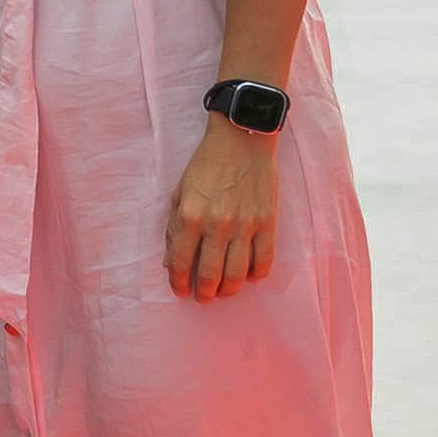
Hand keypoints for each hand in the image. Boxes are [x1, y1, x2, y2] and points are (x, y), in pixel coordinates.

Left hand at [164, 116, 278, 299]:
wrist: (242, 138)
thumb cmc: (206, 165)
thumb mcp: (179, 193)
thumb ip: (173, 229)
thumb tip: (170, 263)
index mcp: (189, 217)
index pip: (180, 264)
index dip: (179, 284)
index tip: (181, 291)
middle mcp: (216, 225)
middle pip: (210, 276)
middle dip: (204, 293)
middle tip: (204, 297)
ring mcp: (244, 225)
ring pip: (237, 275)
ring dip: (229, 290)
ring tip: (224, 291)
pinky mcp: (267, 222)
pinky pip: (264, 261)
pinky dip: (256, 275)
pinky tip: (249, 276)